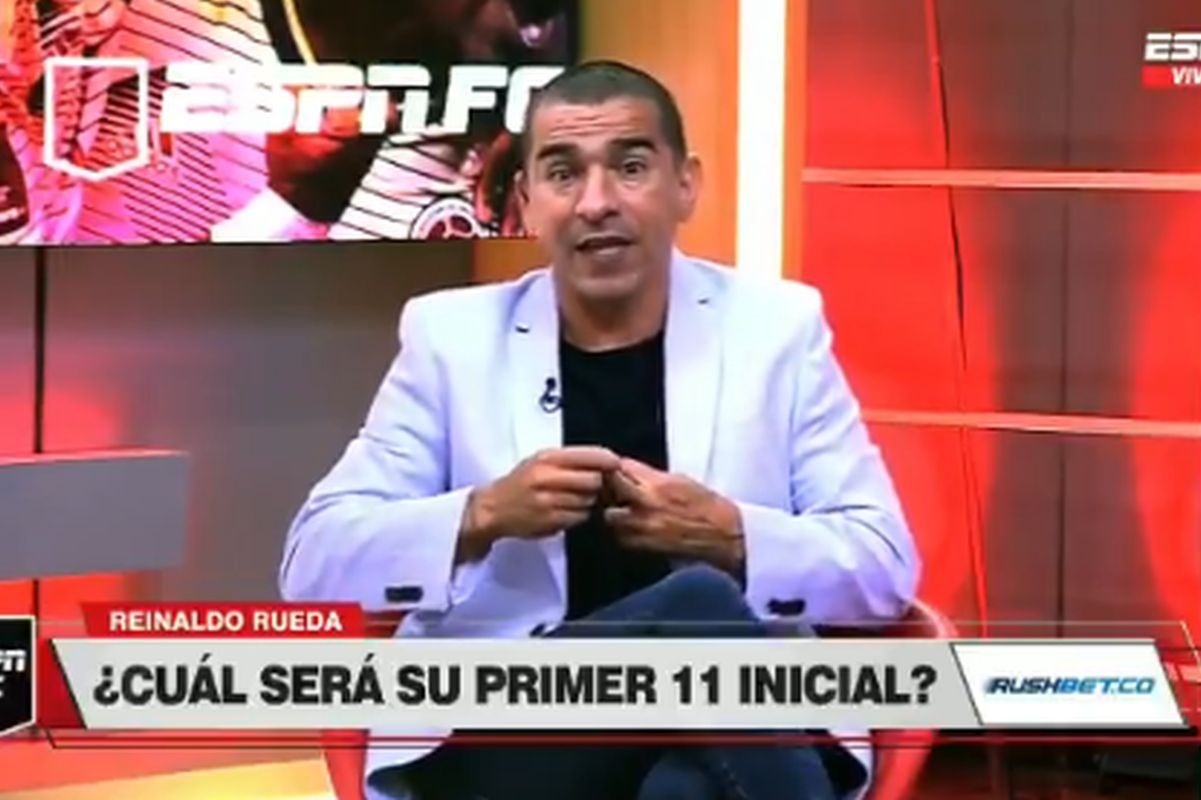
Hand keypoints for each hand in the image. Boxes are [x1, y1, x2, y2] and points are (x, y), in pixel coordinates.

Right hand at [457, 446, 619, 561]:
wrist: (492, 508)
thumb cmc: (519, 483)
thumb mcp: (539, 462)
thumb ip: (569, 461)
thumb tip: (604, 461)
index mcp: (547, 458)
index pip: (589, 456)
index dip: (608, 460)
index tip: (616, 464)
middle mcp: (547, 477)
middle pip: (593, 480)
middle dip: (599, 484)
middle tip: (596, 486)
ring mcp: (548, 501)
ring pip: (588, 500)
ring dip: (588, 501)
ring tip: (575, 499)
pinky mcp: (550, 520)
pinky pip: (579, 517)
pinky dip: (578, 515)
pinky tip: (567, 511)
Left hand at [603, 458, 744, 573]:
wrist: (725, 536)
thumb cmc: (707, 507)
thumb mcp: (680, 481)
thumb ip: (651, 477)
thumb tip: (629, 472)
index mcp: (658, 484)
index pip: (621, 467)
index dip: (615, 468)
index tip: (614, 470)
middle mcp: (648, 504)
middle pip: (608, 489)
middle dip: (607, 488)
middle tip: (612, 490)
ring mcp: (643, 528)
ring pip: (610, 517)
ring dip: (613, 513)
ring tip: (624, 512)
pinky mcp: (643, 547)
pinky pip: (621, 538)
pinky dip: (622, 533)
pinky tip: (634, 530)